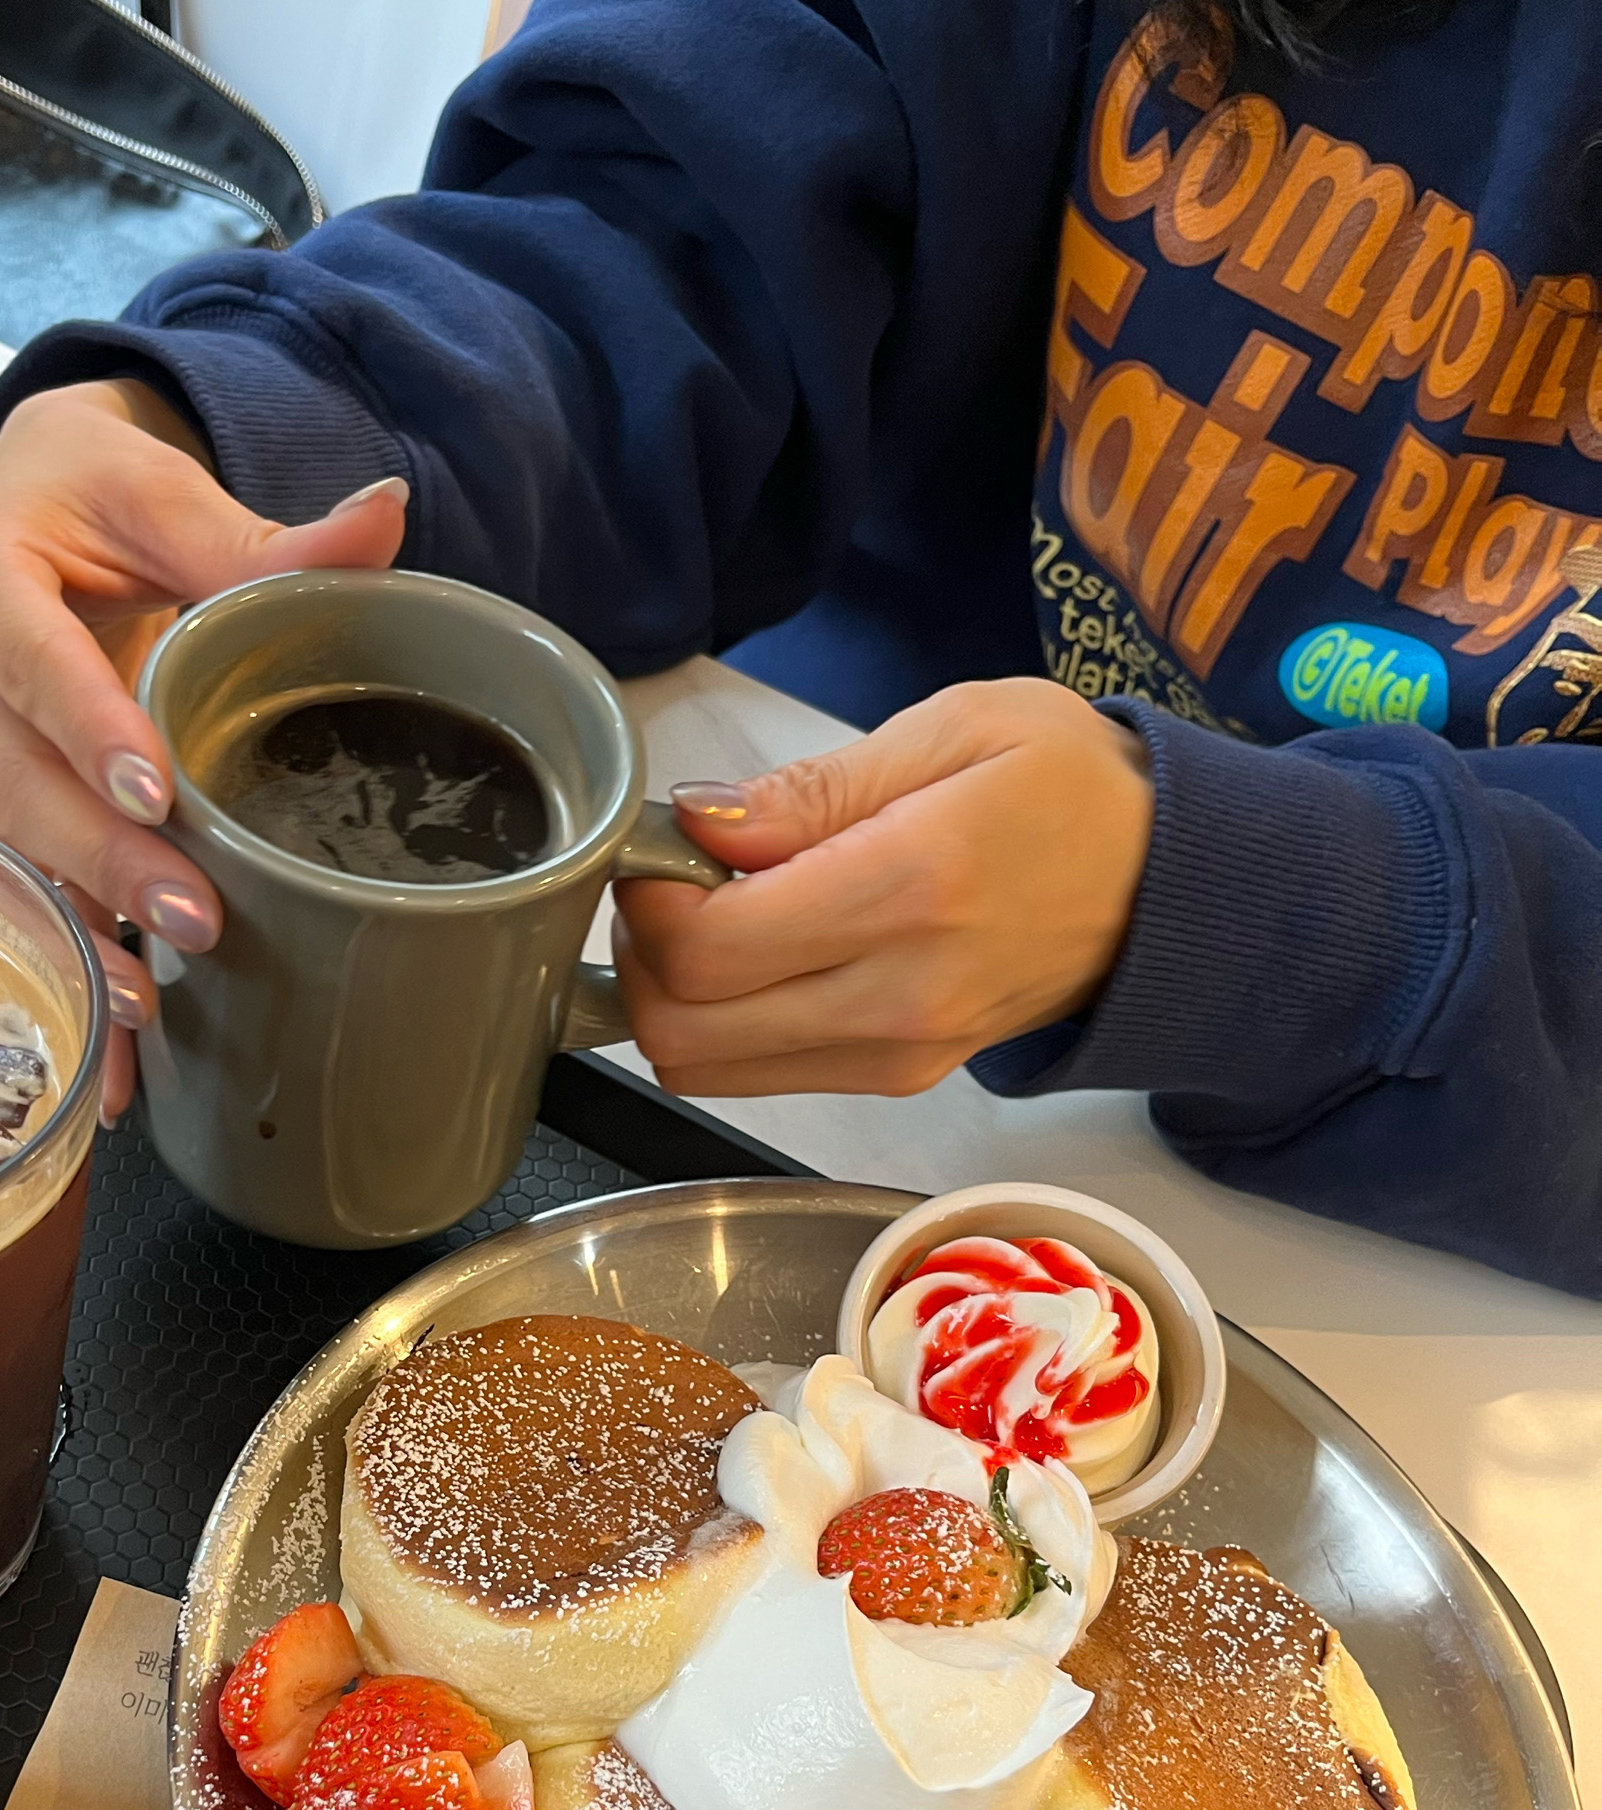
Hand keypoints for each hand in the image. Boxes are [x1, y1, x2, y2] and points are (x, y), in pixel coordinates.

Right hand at [0, 380, 408, 1116]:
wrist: (31, 514)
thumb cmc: (91, 497)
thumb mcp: (165, 493)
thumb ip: (267, 534)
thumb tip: (384, 516)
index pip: (28, 658)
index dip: (87, 726)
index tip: (156, 787)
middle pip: (22, 783)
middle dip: (105, 859)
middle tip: (190, 916)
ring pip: (17, 862)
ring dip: (80, 941)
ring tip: (146, 1012)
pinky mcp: (5, 821)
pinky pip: (29, 905)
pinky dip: (73, 977)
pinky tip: (115, 1060)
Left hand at [612, 678, 1154, 1100]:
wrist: (1169, 886)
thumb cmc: (1068, 788)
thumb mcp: (954, 729)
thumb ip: (812, 789)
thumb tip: (698, 824)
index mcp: (912, 886)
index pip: (707, 949)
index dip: (646, 902)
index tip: (662, 850)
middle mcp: (899, 995)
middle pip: (683, 1032)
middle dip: (643, 957)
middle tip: (672, 887)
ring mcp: (898, 1054)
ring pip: (705, 1069)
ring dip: (676, 997)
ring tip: (720, 920)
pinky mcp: (897, 1079)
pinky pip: (758, 1076)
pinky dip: (725, 1024)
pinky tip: (763, 958)